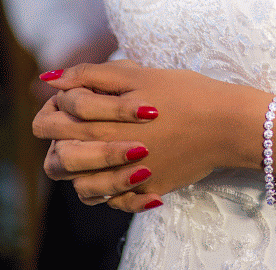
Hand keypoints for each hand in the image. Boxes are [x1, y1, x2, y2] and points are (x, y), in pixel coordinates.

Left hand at [32, 60, 264, 213]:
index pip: (49, 123)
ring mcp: (126, 180)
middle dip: (60, 141)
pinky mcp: (145, 192)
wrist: (226, 124)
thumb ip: (91, 76)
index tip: (71, 98)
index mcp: (99, 123)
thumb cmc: (185, 93)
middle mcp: (107, 156)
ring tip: (97, 148)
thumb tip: (49, 79)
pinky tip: (122, 169)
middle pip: (57, 160)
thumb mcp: (138, 74)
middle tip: (80, 123)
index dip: (54, 107)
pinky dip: (110, 189)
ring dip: (81, 169)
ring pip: (79, 187)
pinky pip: (112, 202)